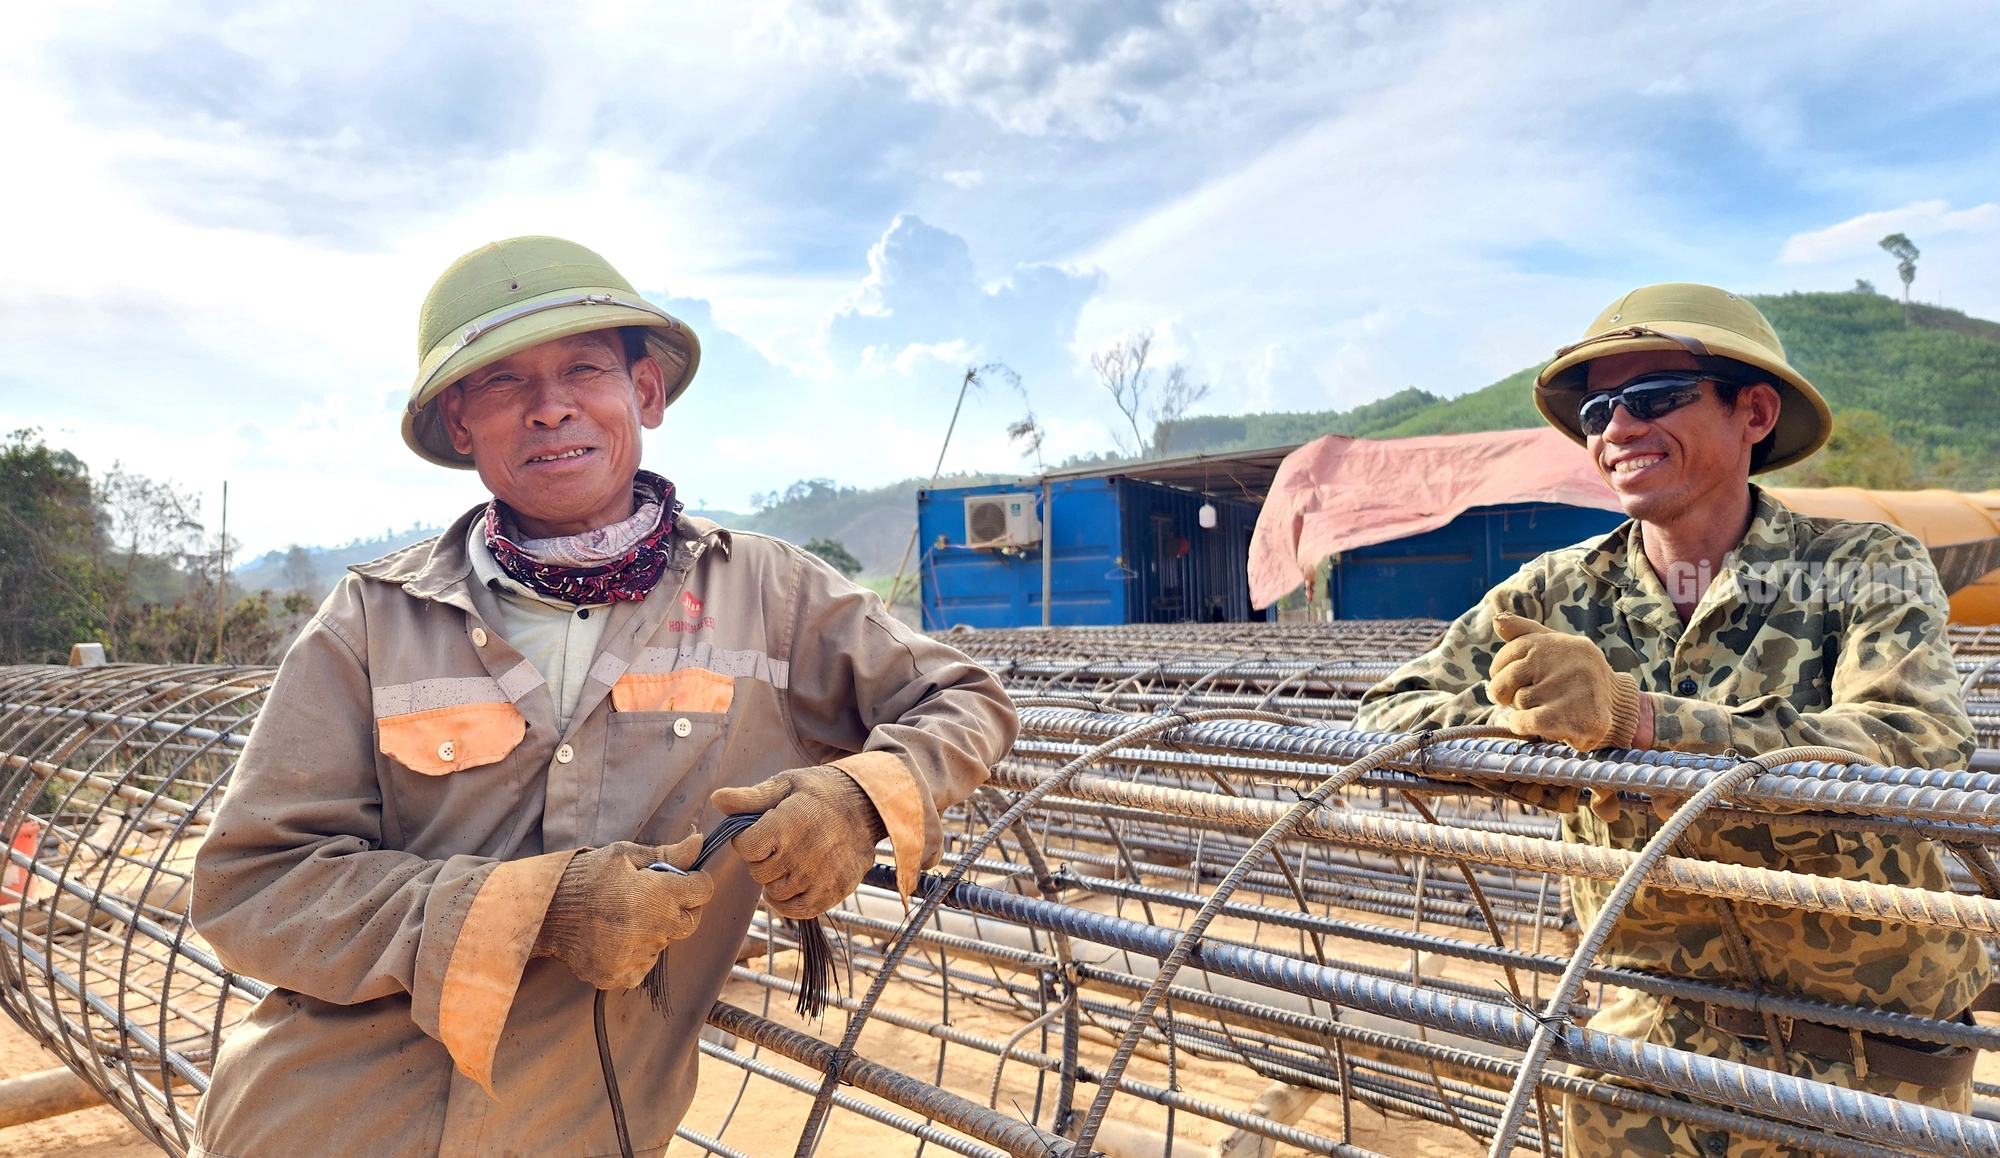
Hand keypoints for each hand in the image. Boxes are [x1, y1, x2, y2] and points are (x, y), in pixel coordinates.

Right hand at [532, 833, 712, 990]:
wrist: (545, 912)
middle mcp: (653, 929)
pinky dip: (636, 953)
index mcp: (659, 895)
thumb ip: (666, 854)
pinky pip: (643, 965)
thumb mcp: (624, 855)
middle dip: (680, 908)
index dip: (696, 881)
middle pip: (690, 921)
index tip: (684, 878)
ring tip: (626, 916)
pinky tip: (616, 937)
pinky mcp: (619, 975)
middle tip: (654, 898)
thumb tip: (698, 841)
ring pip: (664, 943)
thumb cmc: (586, 877)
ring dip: (655, 930)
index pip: (702, 890)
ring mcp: (636, 955)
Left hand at [710, 766, 887, 918]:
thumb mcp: (786, 785)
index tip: (761, 831)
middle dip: (763, 860)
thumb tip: (717, 799)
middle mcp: (802, 854)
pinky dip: (788, 903)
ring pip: (775, 893)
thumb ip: (751, 797)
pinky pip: (797, 910)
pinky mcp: (834, 892)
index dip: (747, 840)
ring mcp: (819, 876)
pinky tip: (791, 885)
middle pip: (758, 872)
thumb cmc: (822, 792)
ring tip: (790, 861)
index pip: (745, 847)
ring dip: (776, 880)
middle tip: (780, 844)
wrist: (868, 805)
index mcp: (787, 825)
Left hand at [1489, 614, 1641, 752]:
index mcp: (1561, 643)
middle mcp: (1569, 662)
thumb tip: (1497, 620)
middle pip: (1508, 678)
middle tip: (1520, 698)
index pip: (1512, 650)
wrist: (1617, 710)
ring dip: (1522, 709)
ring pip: (1518, 701)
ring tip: (1544, 708)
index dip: (1502, 668)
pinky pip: (1524, 721)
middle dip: (1506, 691)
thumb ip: (1525, 633)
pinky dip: (1521, 725)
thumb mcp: (1554, 648)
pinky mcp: (1575, 719)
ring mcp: (1574, 691)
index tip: (1513, 678)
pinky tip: (1535, 723)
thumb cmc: (1575, 676)